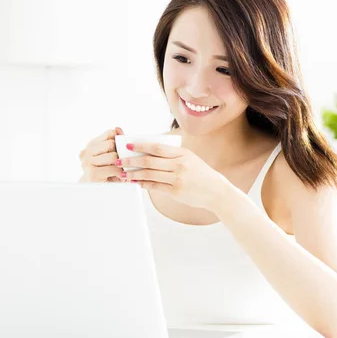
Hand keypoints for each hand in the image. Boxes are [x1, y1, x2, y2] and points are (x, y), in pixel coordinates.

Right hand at [79, 127, 125, 182]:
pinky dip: (120, 173)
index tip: (118, 150)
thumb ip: (115, 141)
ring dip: (120, 164)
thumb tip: (117, 127)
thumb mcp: (112, 154)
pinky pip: (114, 168)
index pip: (109, 133)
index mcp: (91, 145)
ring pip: (112, 156)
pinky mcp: (93, 173)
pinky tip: (119, 176)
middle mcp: (86, 152)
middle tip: (119, 162)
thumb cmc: (108, 171)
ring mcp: (87, 163)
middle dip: (118, 153)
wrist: (97, 191)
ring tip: (119, 169)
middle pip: (111, 144)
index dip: (117, 141)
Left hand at [116, 141, 230, 210]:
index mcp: (182, 153)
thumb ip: (174, 156)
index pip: (157, 147)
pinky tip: (136, 183)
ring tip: (124, 174)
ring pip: (149, 174)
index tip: (128, 146)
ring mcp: (177, 178)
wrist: (216, 191)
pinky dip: (143, 184)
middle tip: (120, 161)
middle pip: (149, 161)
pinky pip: (155, 187)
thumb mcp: (190, 159)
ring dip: (134, 174)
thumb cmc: (202, 174)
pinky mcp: (175, 191)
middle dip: (132, 161)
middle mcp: (179, 164)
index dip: (141, 146)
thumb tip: (150, 153)